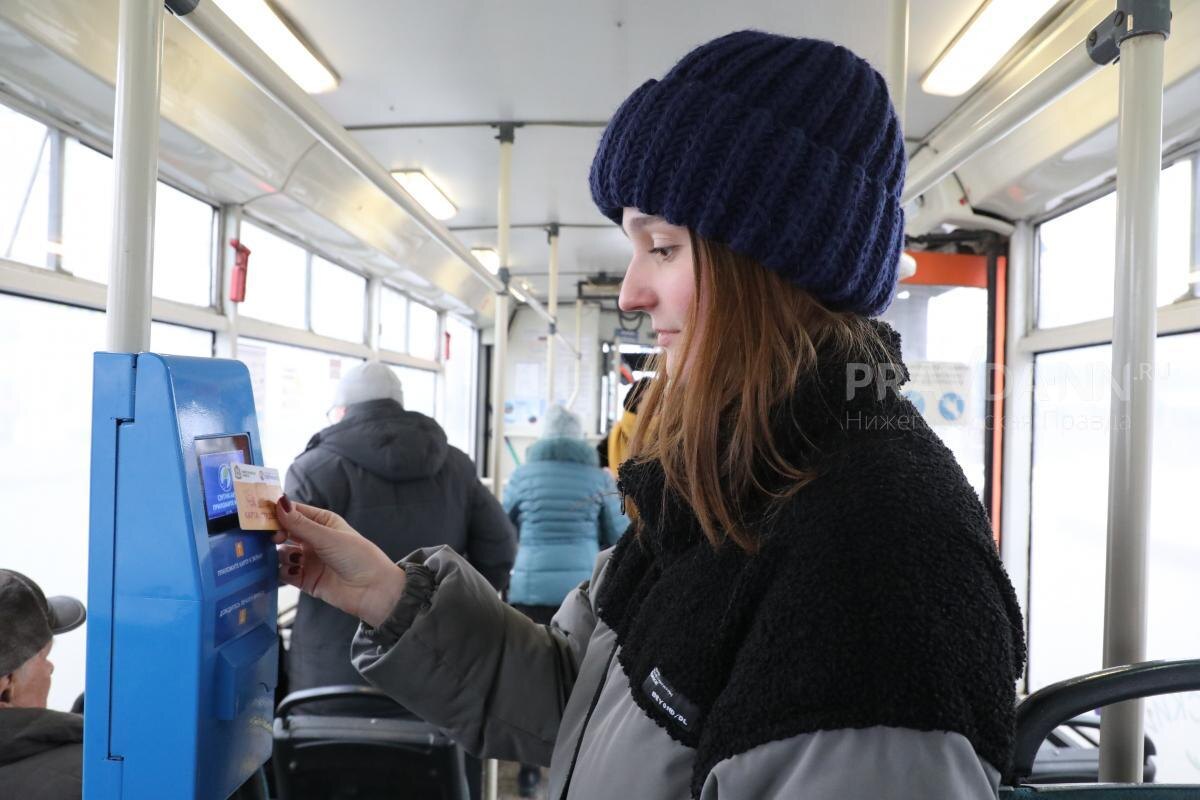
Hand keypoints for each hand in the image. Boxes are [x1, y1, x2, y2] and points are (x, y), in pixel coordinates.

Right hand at [274, 496, 406, 627]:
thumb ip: (300, 524)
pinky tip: (288, 571)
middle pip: (285, 533)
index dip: (278, 511)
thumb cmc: (359, 557)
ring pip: (282, 554)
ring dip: (278, 555)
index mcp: (323, 523)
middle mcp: (314, 540)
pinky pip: (285, 574)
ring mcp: (309, 560)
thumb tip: (279, 503)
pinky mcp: (306, 580)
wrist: (373, 591)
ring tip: (284, 557)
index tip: (260, 512)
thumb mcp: (328, 537)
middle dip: (275, 534)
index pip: (295, 512)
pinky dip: (281, 572)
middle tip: (272, 537)